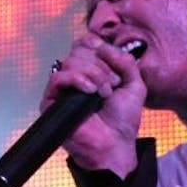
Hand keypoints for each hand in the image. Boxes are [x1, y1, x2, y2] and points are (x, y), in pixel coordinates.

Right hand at [45, 35, 145, 175]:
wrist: (115, 144)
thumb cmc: (123, 120)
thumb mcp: (134, 84)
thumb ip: (125, 61)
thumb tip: (102, 45)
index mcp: (92, 69)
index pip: (86, 43)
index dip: (99, 47)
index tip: (113, 63)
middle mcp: (75, 76)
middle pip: (79, 49)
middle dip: (101, 65)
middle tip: (112, 84)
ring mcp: (63, 88)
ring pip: (71, 61)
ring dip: (94, 74)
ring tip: (104, 93)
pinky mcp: (52, 101)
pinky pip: (58, 77)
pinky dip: (77, 79)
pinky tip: (90, 91)